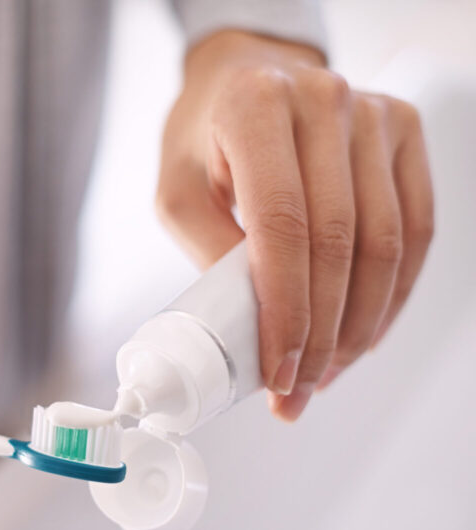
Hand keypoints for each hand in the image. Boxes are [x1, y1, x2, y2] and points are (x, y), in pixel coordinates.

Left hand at [156, 32, 433, 420]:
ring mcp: (373, 114)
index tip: (277, 369)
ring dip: (358, 325)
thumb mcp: (177, 189)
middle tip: (298, 389)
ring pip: (385, 244)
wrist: (246, 77)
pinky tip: (362, 334)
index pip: (282, 226)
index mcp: (256, 107)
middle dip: (320, 333)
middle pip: (339, 243)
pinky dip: (391, 294)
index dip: (285, 309)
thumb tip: (249, 329)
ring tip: (325, 373)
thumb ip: (208, 251)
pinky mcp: (404, 132)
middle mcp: (324, 102)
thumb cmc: (204, 136)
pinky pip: (415, 229)